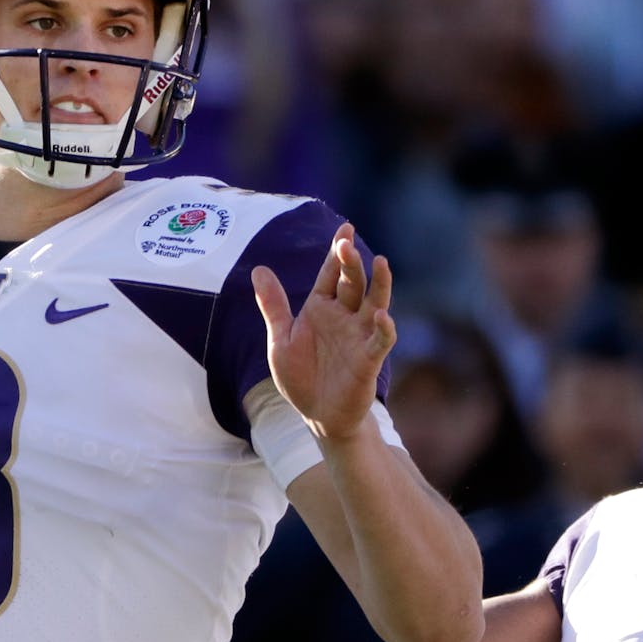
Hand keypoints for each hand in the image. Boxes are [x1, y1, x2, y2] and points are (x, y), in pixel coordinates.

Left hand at [251, 223, 395, 439]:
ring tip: (380, 262)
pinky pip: (379, 340)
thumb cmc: (301, 377)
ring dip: (378, 284)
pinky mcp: (368, 359)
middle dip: (350, 262)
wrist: (317, 414)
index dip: (336, 252)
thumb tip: (258, 268)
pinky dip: (383, 328)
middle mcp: (344, 317)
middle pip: (351, 283)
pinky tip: (382, 315)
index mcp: (321, 308)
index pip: (331, 274)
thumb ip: (273, 306)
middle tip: (347, 242)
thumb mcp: (280, 339)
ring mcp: (358, 336)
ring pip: (374, 303)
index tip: (343, 227)